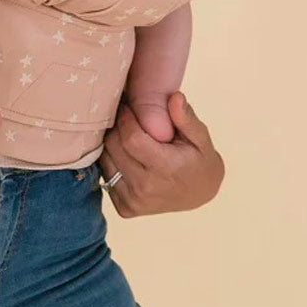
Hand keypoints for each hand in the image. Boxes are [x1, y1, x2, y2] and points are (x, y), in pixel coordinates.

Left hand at [97, 91, 224, 215]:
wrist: (199, 194)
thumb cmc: (199, 161)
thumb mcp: (201, 138)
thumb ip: (186, 118)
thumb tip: (175, 97)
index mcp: (165, 169)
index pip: (131, 138)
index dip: (126, 118)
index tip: (129, 106)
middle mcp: (146, 188)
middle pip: (114, 146)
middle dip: (117, 126)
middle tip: (125, 115)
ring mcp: (133, 201)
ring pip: (105, 159)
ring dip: (111, 142)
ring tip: (125, 133)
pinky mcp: (125, 208)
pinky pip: (105, 174)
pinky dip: (110, 160)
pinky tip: (123, 153)